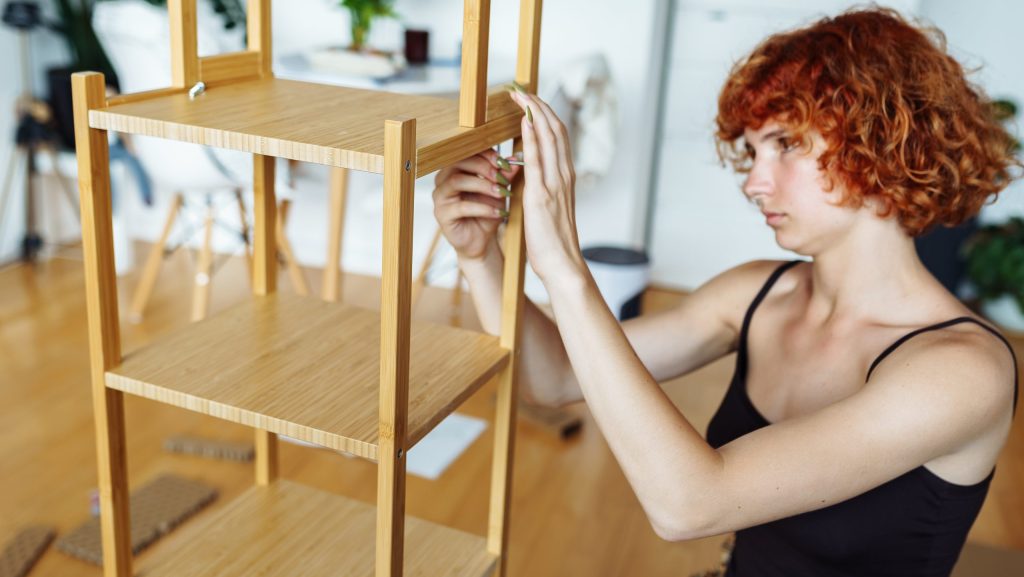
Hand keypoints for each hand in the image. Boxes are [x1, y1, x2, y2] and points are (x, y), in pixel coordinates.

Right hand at [432, 150, 520, 261]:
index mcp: (455, 169)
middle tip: (502, 177)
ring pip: (456, 182)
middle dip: (483, 168)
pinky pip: (461, 207)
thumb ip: (504, 175)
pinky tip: (498, 212)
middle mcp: (443, 180)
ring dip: (482, 185)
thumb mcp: (499, 191)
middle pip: (458, 163)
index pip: (466, 152)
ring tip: (502, 193)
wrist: (482, 240)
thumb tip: (516, 159)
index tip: (504, 162)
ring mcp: (440, 197)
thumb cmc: (488, 212)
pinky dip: (482, 208)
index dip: (485, 154)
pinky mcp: (442, 215)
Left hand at [507, 89, 586, 284]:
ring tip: (520, 94)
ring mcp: (554, 183)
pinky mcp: (541, 194)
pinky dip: (532, 135)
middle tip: (522, 89)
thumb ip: (539, 186)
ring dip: (534, 112)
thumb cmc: (552, 241)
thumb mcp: (546, 206)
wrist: (562, 264)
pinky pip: (537, 158)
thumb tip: (526, 171)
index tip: (530, 100)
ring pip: (549, 137)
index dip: (545, 115)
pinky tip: (524, 120)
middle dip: (539, 105)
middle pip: (555, 129)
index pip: (558, 136)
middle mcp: (563, 175)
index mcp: (565, 178)